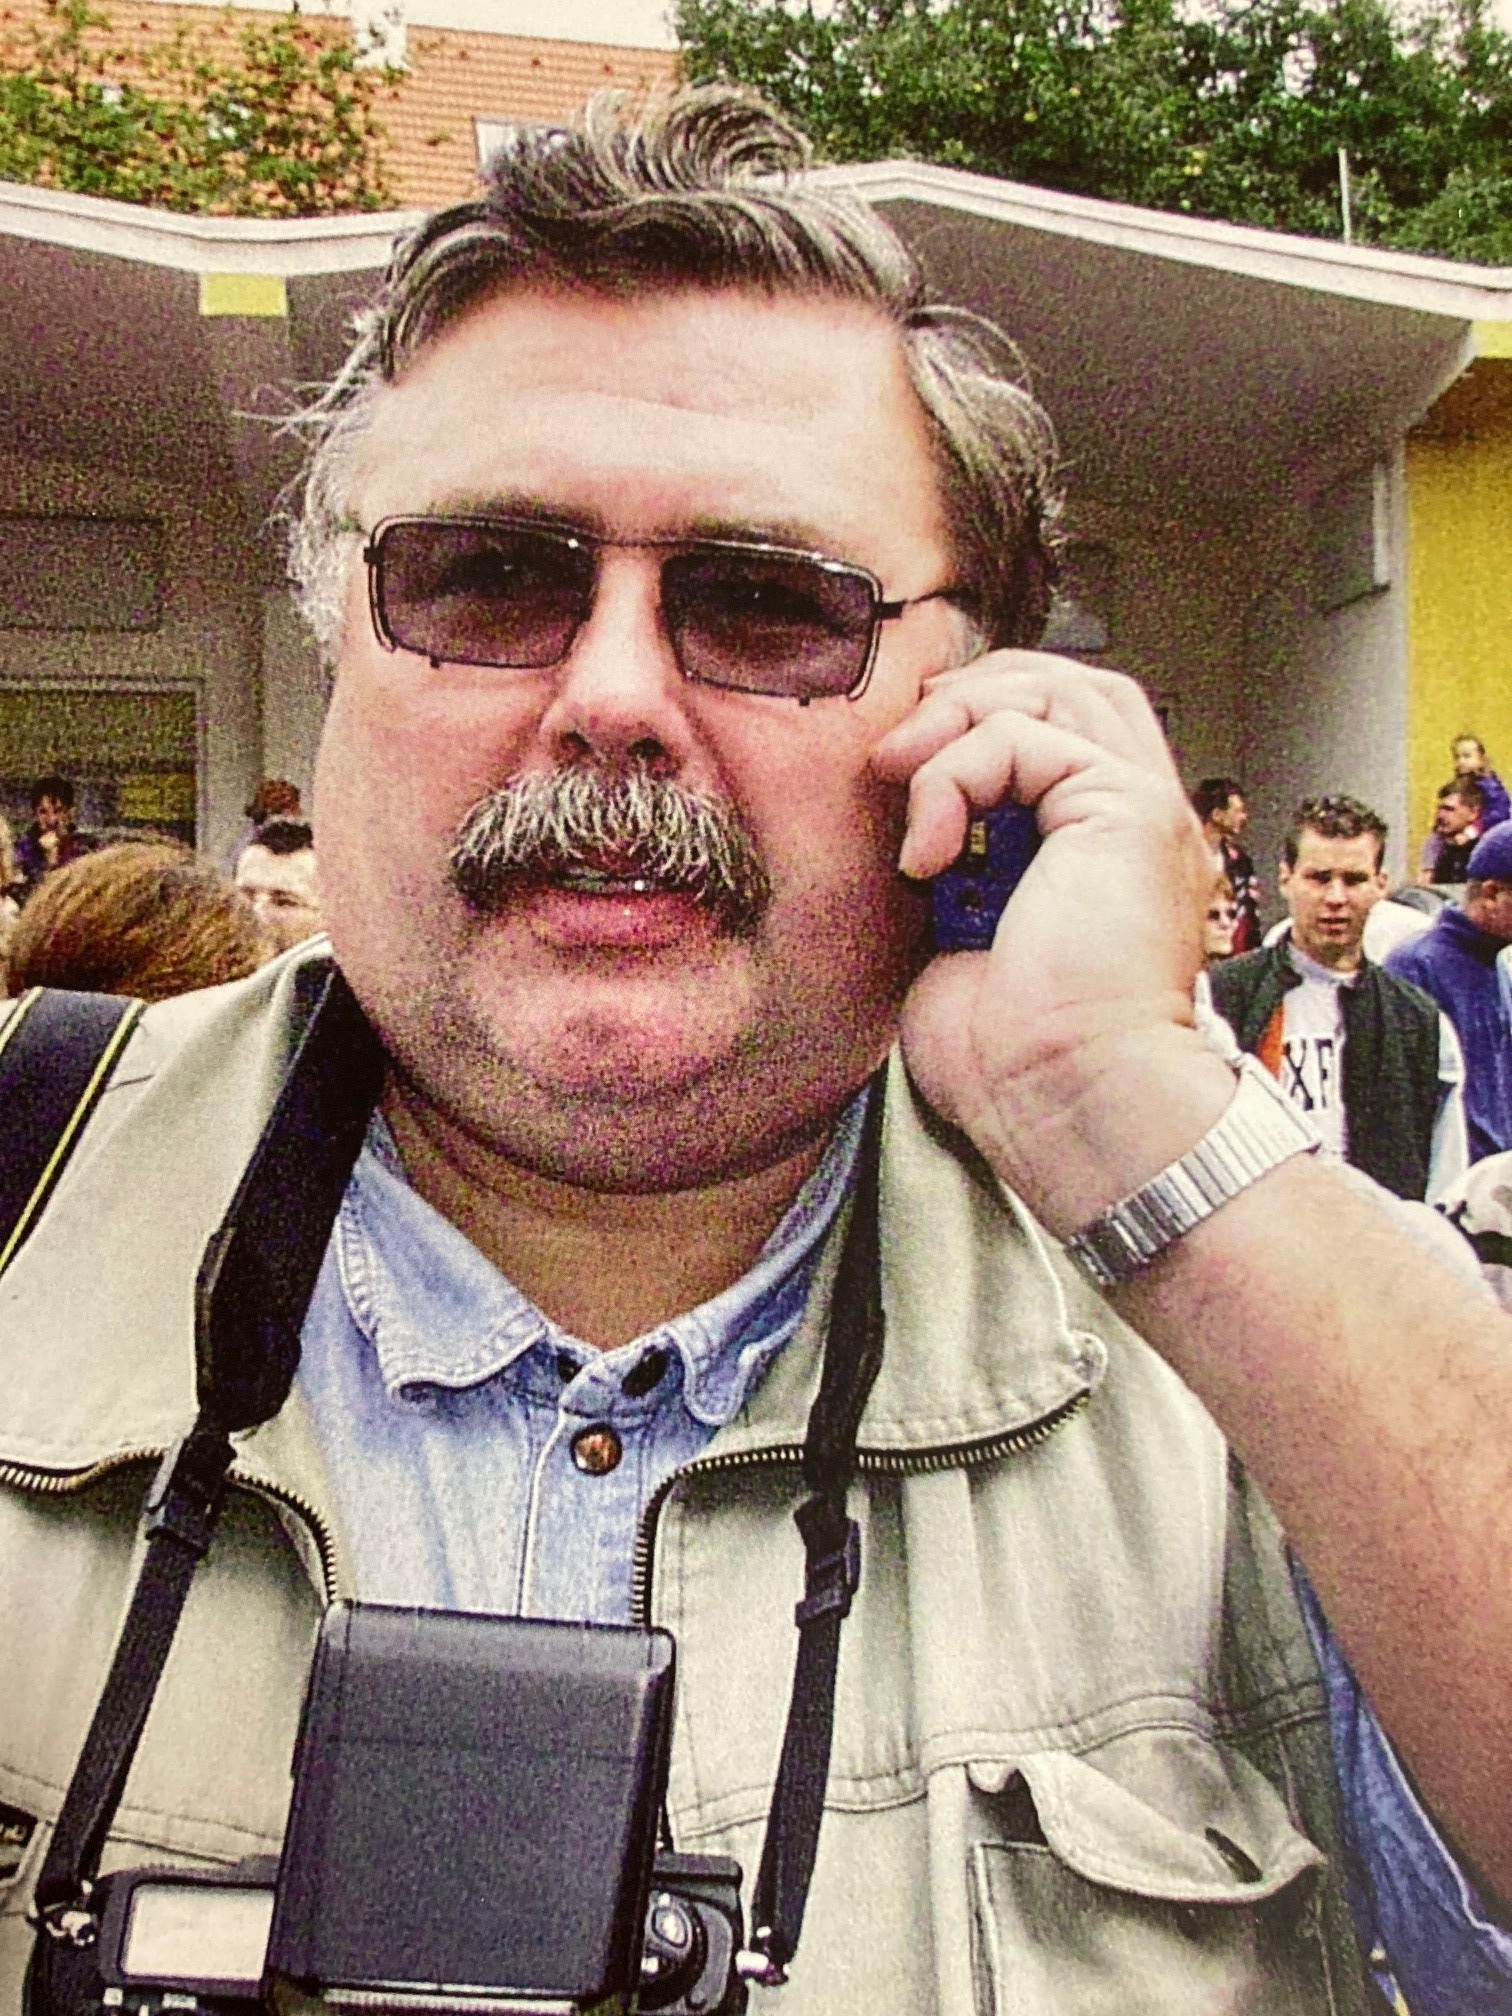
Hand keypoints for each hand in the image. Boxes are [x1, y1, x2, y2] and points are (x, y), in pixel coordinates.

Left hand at [872, 650, 1232, 1231]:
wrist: (1063, 1104)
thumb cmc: (1015, 1062)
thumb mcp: (957, 942)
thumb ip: (952, 871)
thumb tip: (911, 834)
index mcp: (1102, 850)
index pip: (1057, 725)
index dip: (977, 718)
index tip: (902, 770)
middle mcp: (1132, 820)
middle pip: (1067, 682)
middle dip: (970, 695)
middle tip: (899, 757)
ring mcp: (1137, 808)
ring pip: (1053, 686)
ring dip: (955, 720)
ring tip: (901, 781)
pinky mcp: (1124, 808)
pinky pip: (1019, 737)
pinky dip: (951, 779)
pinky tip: (927, 857)